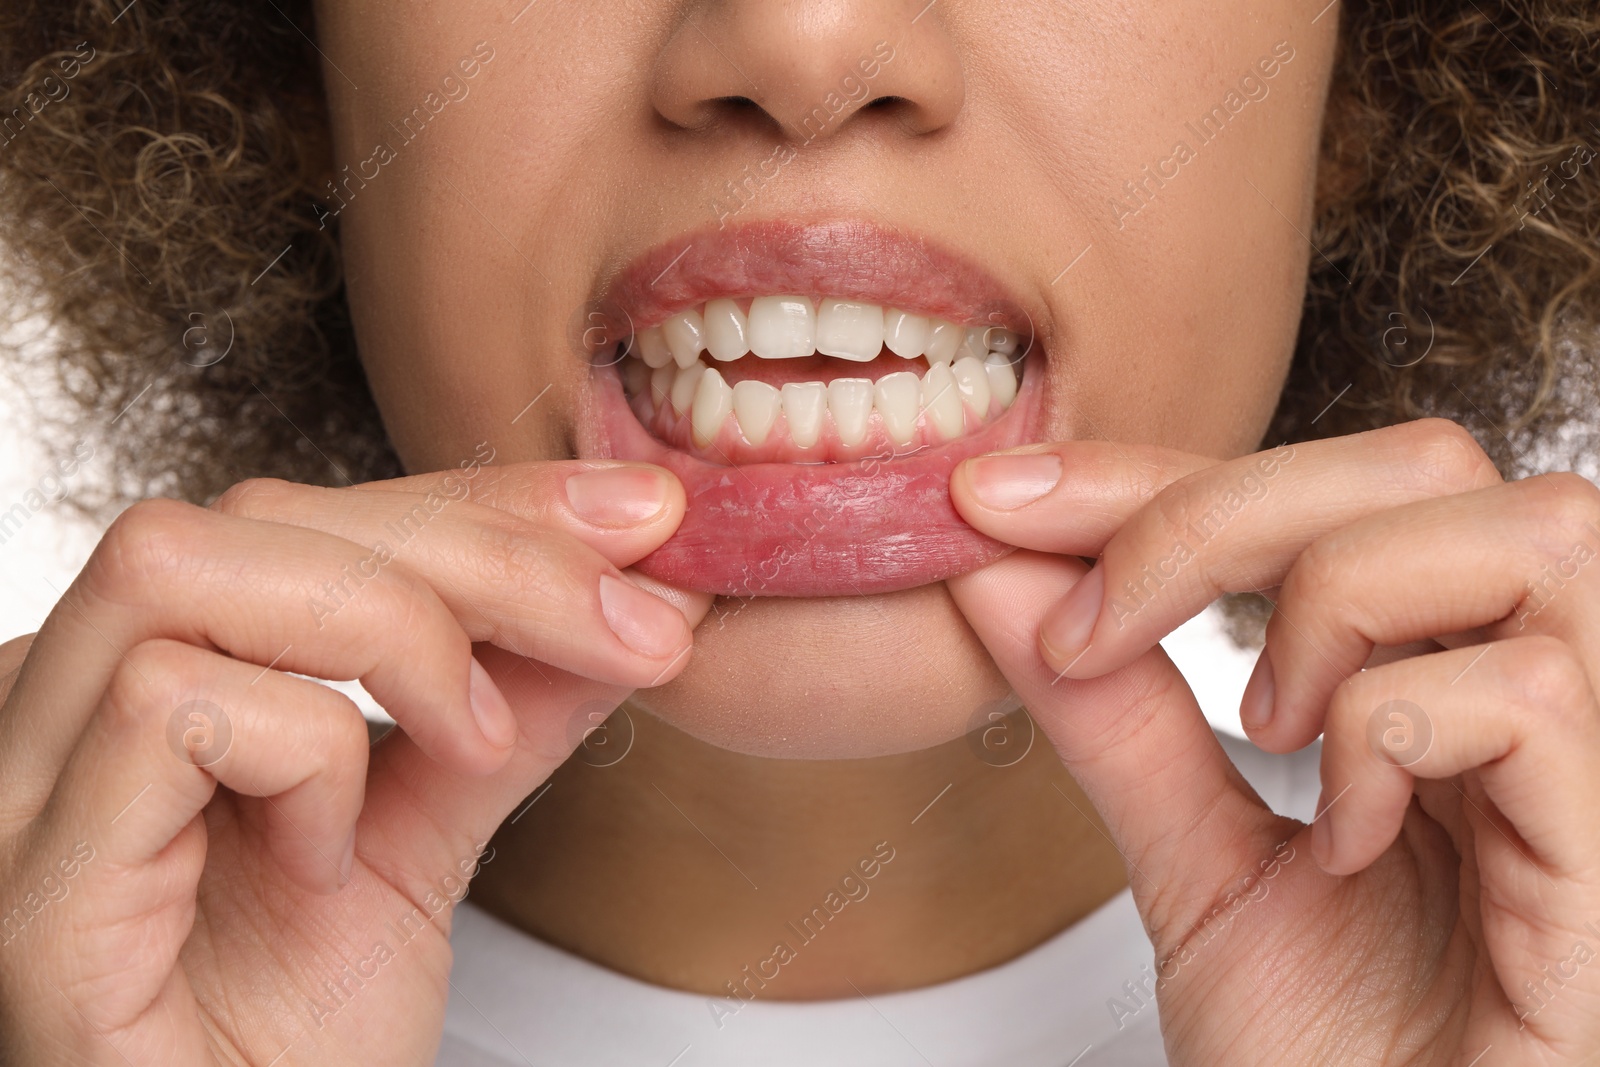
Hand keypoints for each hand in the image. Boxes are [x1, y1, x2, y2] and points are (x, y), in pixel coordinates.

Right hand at [0, 458, 706, 1065]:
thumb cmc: (291, 1041)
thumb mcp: (428, 839)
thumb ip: (504, 714)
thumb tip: (632, 596)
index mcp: (141, 670)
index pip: (305, 512)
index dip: (482, 503)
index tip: (641, 521)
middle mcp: (50, 700)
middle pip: (258, 511)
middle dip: (481, 552)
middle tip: (634, 629)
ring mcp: (20, 784)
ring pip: (189, 565)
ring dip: (391, 636)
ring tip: (476, 747)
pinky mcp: (29, 883)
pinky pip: (167, 709)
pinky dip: (304, 758)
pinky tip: (333, 860)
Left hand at [947, 418, 1599, 1062]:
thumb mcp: (1197, 862)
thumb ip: (1116, 715)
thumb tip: (998, 567)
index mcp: (1461, 685)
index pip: (1330, 497)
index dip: (1158, 475)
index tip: (1000, 496)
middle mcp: (1557, 700)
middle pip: (1436, 466)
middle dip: (1223, 509)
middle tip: (1094, 623)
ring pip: (1529, 533)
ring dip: (1337, 604)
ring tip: (1268, 733)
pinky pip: (1535, 700)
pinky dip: (1395, 735)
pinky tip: (1347, 839)